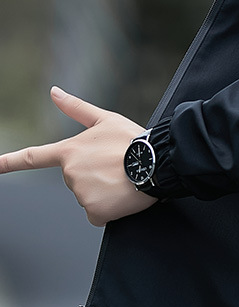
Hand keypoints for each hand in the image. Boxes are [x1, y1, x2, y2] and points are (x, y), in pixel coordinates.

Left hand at [0, 87, 157, 226]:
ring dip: (104, 192)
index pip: (32, 158)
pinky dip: (109, 209)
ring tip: (123, 179)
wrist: (156, 162)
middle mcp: (70, 173)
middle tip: (116, 168)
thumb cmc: (133, 140)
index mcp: (70, 151)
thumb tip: (54, 91)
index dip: (8, 163)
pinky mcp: (94, 211)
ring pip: (89, 198)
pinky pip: (98, 215)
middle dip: (95, 178)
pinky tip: (122, 196)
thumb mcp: (106, 119)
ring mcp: (81, 193)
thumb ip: (76, 108)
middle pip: (77, 181)